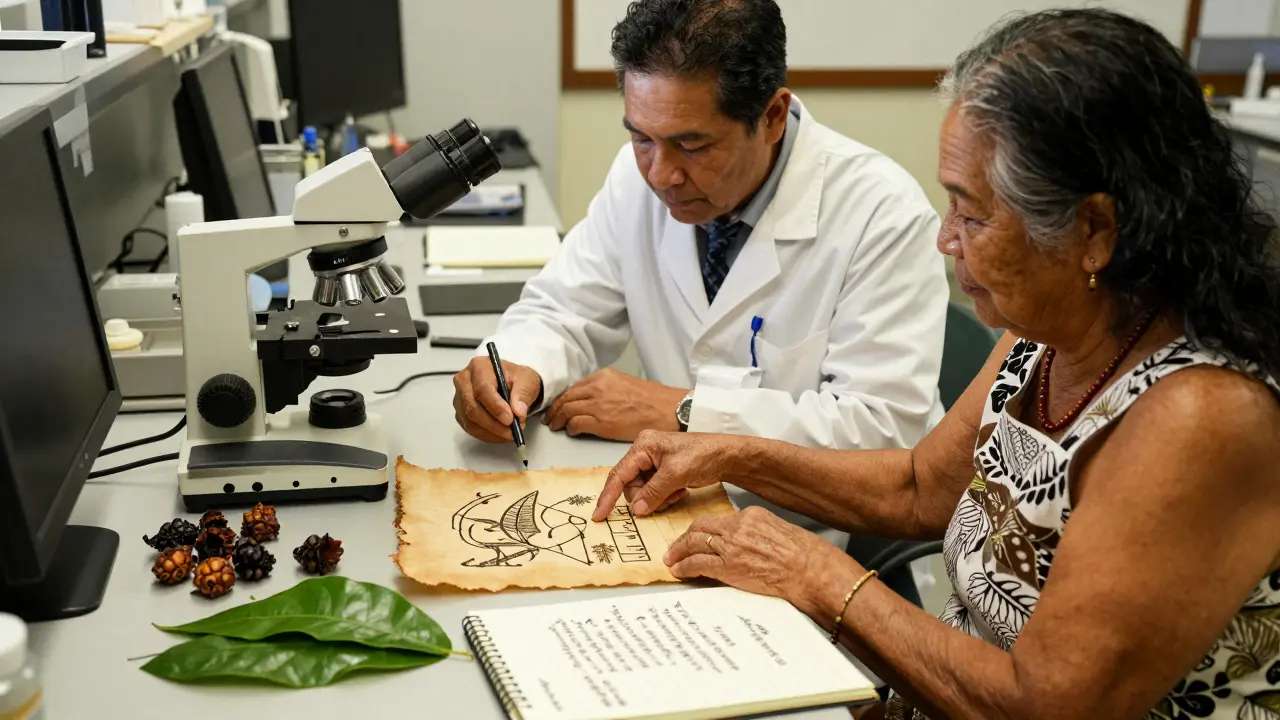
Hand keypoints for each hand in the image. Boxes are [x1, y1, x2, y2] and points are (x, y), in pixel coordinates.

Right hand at [452, 356, 542, 442]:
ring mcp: (459, 397)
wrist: (511, 383)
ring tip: (510, 433)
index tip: (510, 419)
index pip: (483, 389)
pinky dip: (487, 435)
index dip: (496, 407)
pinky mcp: (460, 412)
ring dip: (491, 432)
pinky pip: (470, 428)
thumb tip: (518, 411)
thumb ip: (523, 394)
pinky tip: (500, 434)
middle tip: (512, 431)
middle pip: (472, 407)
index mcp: (479, 366)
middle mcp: (464, 381)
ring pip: (470, 421)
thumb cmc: (516, 379)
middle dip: (494, 424)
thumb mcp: (526, 381)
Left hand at [543, 368, 686, 441]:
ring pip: (567, 411)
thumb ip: (605, 387)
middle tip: (550, 418)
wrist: (665, 410)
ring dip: (558, 420)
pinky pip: (576, 424)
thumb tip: (590, 397)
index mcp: (603, 376)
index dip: (562, 398)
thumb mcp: (624, 383)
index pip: (574, 387)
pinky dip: (570, 429)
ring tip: (556, 426)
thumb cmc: (651, 399)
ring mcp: (598, 405)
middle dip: (555, 409)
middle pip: (566, 398)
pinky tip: (571, 432)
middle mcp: (597, 387)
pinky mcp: (601, 422)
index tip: (557, 405)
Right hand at [592, 430, 739, 520]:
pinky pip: (654, 493)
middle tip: (666, 498)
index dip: (607, 497)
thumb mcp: (676, 474)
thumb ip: (653, 492)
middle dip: (646, 498)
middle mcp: (644, 453)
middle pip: (630, 487)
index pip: (619, 474)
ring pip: (643, 493)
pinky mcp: (663, 473)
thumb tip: (636, 511)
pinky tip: (681, 492)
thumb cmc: (703, 454)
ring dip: (658, 499)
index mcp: (643, 446)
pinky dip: (666, 497)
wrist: (727, 456)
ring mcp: (653, 463)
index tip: (599, 516)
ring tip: (677, 493)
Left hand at [663, 507, 855, 617]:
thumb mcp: (778, 531)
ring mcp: (731, 547)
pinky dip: (684, 567)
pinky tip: (679, 571)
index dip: (704, 529)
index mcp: (751, 515)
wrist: (810, 570)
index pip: (719, 520)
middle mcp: (737, 528)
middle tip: (676, 545)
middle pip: (700, 527)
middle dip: (685, 537)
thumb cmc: (804, 555)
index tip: (697, 535)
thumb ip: (757, 533)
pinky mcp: (728, 567)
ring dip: (679, 552)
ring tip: (671, 558)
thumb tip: (745, 544)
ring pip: (694, 544)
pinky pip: (697, 564)